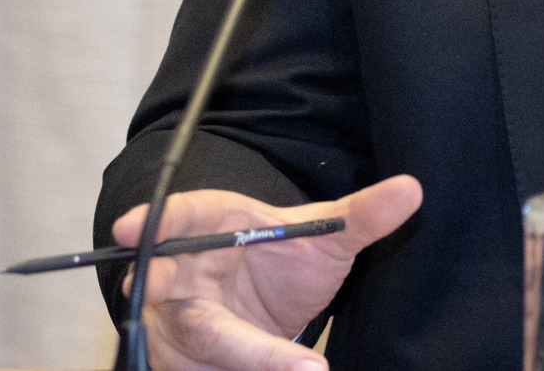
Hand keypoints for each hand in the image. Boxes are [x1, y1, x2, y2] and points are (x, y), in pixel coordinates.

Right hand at [112, 175, 422, 370]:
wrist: (262, 302)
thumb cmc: (281, 258)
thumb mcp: (323, 237)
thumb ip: (362, 216)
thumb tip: (413, 190)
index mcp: (205, 226)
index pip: (174, 217)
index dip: (150, 221)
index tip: (129, 227)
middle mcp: (176, 277)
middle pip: (177, 300)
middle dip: (205, 324)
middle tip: (248, 341)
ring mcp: (173, 327)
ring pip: (195, 351)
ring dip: (241, 364)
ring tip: (304, 370)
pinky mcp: (178, 364)